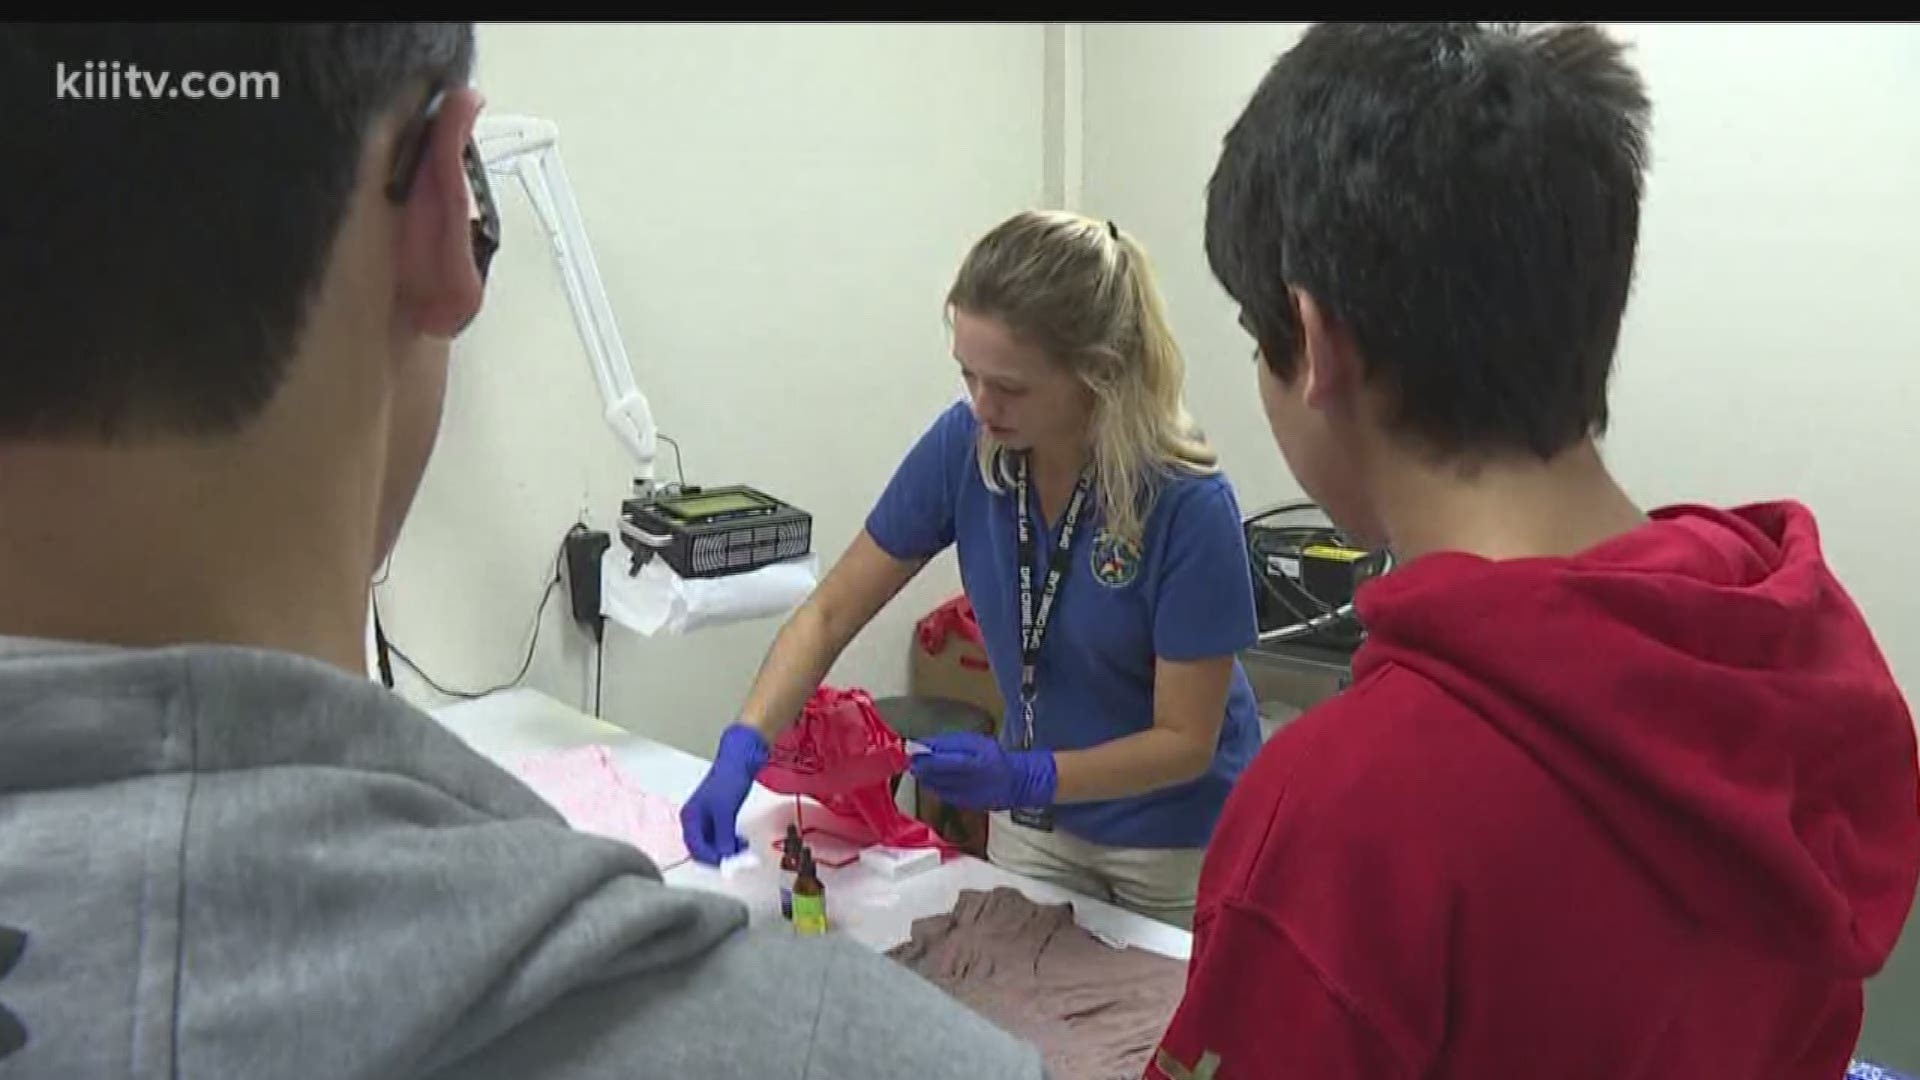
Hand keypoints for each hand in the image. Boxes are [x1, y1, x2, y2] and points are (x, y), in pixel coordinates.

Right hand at [680, 723, 769, 865]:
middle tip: (737, 859)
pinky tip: (741, 841)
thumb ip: (722, 836)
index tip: (727, 865)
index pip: (695, 848)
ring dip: (727, 849)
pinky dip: (730, 841)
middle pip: (702, 849)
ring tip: (742, 847)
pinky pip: (721, 837)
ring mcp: (706, 819)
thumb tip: (723, 856)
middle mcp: (694, 820)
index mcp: (690, 817)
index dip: (711, 859)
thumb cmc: (728, 779)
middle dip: (719, 855)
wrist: (740, 761)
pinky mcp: (717, 817)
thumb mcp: (725, 811)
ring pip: (713, 844)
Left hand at [908, 731, 1055, 811]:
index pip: (945, 762)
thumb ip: (951, 744)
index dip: (926, 760)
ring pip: (939, 789)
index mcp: (976, 762)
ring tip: (923, 770)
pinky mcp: (968, 806)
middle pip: (939, 777)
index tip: (913, 754)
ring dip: (928, 779)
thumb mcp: (975, 742)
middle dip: (923, 770)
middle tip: (913, 762)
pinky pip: (946, 796)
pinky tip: (935, 781)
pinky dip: (937, 788)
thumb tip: (926, 744)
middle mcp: (972, 782)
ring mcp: (970, 797)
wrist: (1016, 782)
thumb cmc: (994, 757)